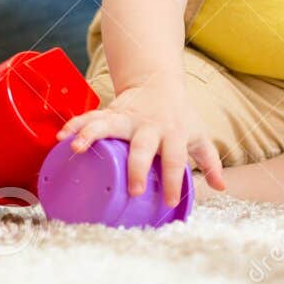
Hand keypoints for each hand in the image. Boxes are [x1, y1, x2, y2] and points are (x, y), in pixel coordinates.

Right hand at [56, 79, 225, 204]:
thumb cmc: (179, 115)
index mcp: (173, 133)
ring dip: (90, 135)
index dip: (173, 180)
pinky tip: (61, 137)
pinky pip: (89, 118)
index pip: (176, 158)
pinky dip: (74, 125)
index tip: (167, 201)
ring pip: (107, 124)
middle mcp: (148, 125)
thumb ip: (210, 161)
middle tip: (132, 189)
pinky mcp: (109, 112)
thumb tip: (222, 187)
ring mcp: (126, 117)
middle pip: (143, 145)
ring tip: (75, 148)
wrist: (157, 82)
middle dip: (137, 167)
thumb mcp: (198, 135)